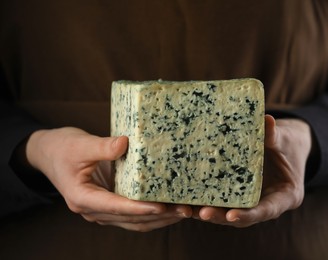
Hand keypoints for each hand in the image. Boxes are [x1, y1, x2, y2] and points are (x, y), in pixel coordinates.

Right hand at [25, 127, 191, 231]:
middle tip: (184, 210)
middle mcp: (93, 210)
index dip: (139, 208)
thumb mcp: (79, 144)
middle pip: (130, 220)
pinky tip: (170, 206)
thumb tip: (125, 143)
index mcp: (83, 198)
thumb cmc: (62, 148)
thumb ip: (101, 146)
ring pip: (135, 221)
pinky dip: (152, 213)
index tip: (161, 206)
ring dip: (160, 219)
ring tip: (184, 211)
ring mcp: (103, 209)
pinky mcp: (111, 202)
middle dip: (158, 216)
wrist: (51, 153)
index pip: (115, 207)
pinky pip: (134, 214)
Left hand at [192, 115, 311, 226]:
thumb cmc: (288, 144)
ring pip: (229, 212)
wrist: (285, 148)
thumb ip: (274, 135)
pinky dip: (205, 201)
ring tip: (188, 209)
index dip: (249, 214)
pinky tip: (187, 198)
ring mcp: (251, 202)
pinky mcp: (237, 195)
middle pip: (243, 217)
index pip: (267, 210)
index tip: (232, 215)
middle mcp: (266, 204)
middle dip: (221, 216)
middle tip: (202, 213)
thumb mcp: (284, 140)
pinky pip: (222, 201)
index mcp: (284, 196)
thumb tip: (266, 120)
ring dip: (208, 212)